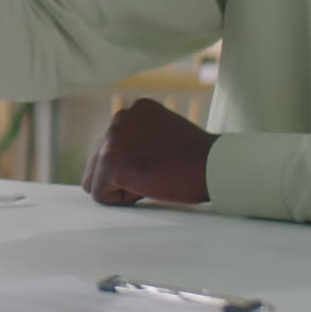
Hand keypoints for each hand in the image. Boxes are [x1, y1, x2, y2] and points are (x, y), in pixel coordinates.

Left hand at [82, 98, 218, 206]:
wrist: (216, 166)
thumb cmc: (197, 158)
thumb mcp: (163, 135)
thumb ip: (137, 139)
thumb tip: (115, 158)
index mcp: (132, 110)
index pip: (110, 146)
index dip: (132, 165)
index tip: (159, 163)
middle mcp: (118, 118)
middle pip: (97, 161)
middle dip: (120, 176)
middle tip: (156, 174)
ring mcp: (112, 139)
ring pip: (95, 180)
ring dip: (121, 188)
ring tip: (153, 179)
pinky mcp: (111, 164)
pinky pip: (100, 196)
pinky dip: (123, 201)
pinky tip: (149, 187)